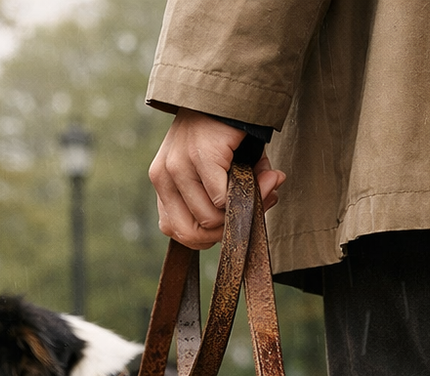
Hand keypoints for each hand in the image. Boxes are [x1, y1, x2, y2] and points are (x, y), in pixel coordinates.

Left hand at [148, 108, 284, 249]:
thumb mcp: (219, 169)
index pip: (174, 230)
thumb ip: (232, 195)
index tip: (233, 220)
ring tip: (266, 186)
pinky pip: (222, 199)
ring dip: (243, 211)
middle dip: (226, 231)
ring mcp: (178, 166)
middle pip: (190, 233)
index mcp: (162, 181)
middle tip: (255, 208)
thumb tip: (263, 205)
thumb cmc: (225, 130)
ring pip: (209, 219)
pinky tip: (267, 177)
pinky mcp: (200, 156)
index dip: (207, 235)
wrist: (232, 85)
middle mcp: (163, 176)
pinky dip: (250, 195)